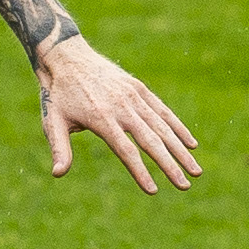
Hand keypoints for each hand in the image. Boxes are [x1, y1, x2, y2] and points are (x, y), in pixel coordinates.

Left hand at [35, 37, 200, 194]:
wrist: (67, 57)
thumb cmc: (58, 95)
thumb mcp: (52, 121)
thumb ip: (60, 148)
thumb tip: (57, 174)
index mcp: (100, 118)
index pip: (126, 150)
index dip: (140, 171)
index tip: (153, 190)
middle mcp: (121, 107)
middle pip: (151, 141)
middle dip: (169, 165)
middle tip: (185, 186)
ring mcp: (133, 96)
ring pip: (162, 127)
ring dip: (181, 149)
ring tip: (195, 170)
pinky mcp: (139, 88)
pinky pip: (163, 111)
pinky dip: (178, 127)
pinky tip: (191, 144)